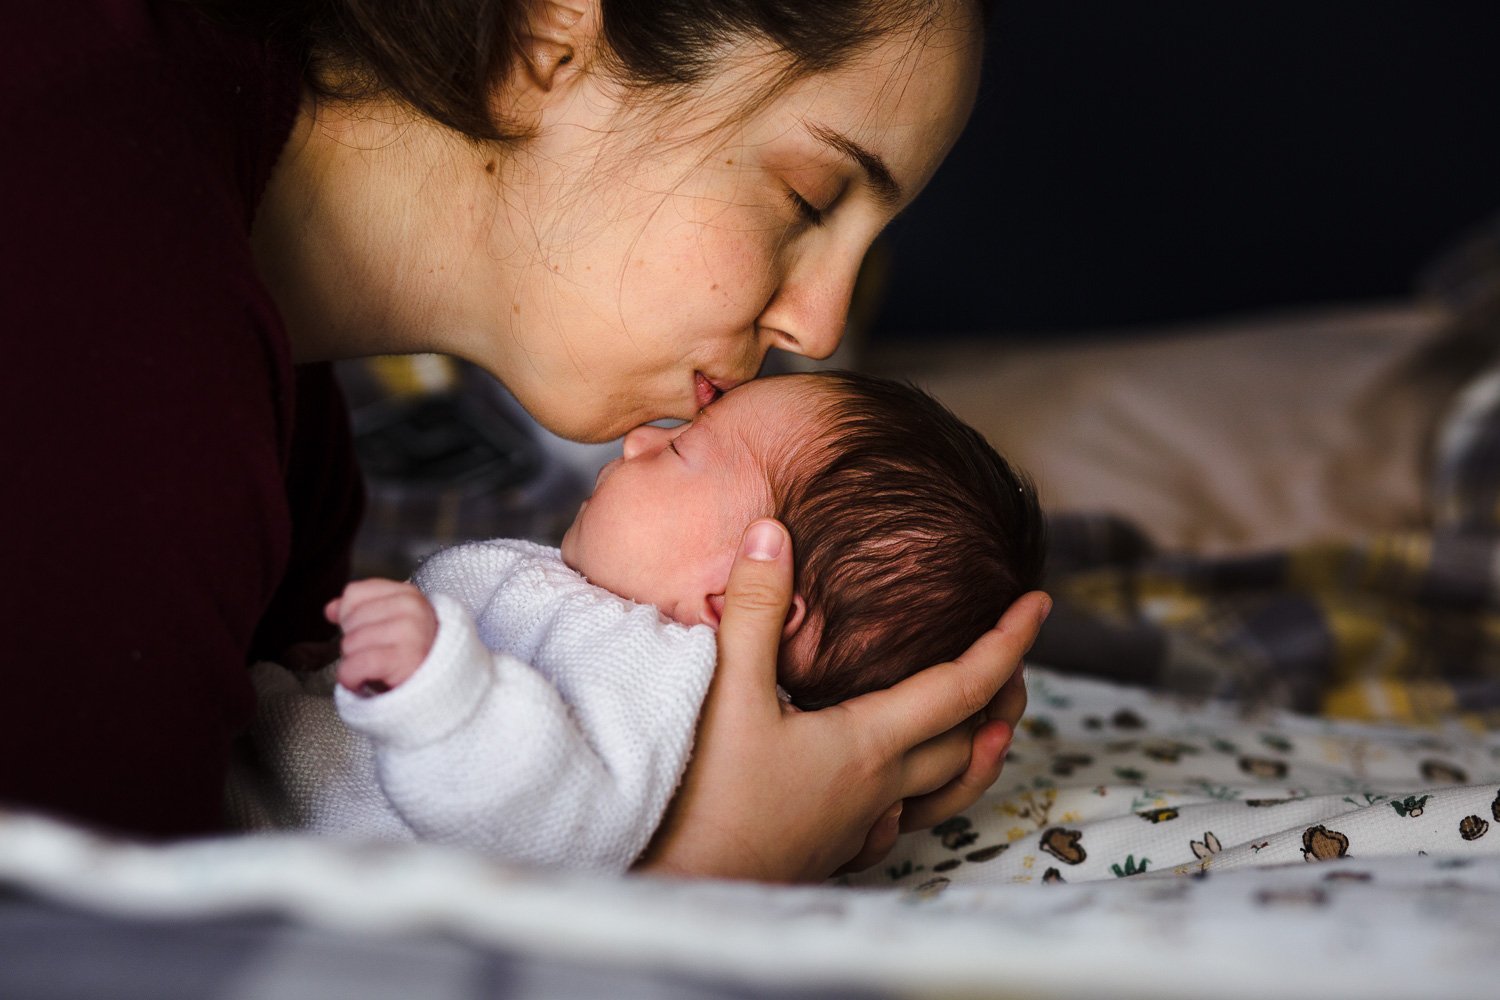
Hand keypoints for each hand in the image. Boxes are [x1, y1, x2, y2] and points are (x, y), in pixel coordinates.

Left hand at [326, 579, 438, 693]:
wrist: (443, 688)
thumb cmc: (416, 657)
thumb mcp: (392, 624)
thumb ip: (360, 610)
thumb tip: (331, 608)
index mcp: (408, 595)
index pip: (355, 593)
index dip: (350, 616)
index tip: (368, 632)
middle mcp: (411, 609)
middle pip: (350, 621)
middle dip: (355, 643)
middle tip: (379, 654)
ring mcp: (409, 632)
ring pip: (349, 644)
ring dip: (355, 664)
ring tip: (377, 669)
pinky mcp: (402, 659)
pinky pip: (354, 665)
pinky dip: (351, 679)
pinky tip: (363, 682)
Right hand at [636, 519, 1048, 881]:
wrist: (679, 887)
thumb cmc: (706, 796)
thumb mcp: (727, 691)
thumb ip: (755, 610)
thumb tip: (774, 532)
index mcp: (869, 744)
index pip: (961, 687)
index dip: (1007, 643)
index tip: (1039, 604)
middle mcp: (879, 789)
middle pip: (965, 741)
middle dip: (1001, 696)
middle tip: (1014, 657)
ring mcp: (857, 826)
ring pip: (943, 792)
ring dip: (974, 754)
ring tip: (990, 731)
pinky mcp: (830, 849)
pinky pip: (898, 821)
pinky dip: (920, 798)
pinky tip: (898, 796)